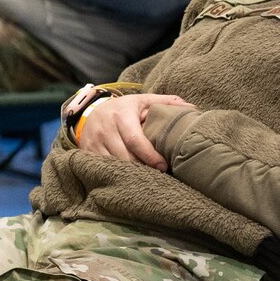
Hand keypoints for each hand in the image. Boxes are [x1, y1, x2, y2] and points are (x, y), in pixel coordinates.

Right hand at [75, 93, 193, 169]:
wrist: (91, 111)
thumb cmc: (124, 109)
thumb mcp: (143, 101)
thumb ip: (166, 102)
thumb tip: (192, 108)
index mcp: (121, 115)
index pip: (135, 140)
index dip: (150, 156)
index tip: (163, 166)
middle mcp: (105, 128)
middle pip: (124, 157)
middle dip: (142, 169)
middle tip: (157, 176)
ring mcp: (94, 142)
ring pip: (113, 165)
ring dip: (130, 174)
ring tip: (145, 179)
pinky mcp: (87, 152)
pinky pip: (102, 169)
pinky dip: (116, 175)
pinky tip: (128, 178)